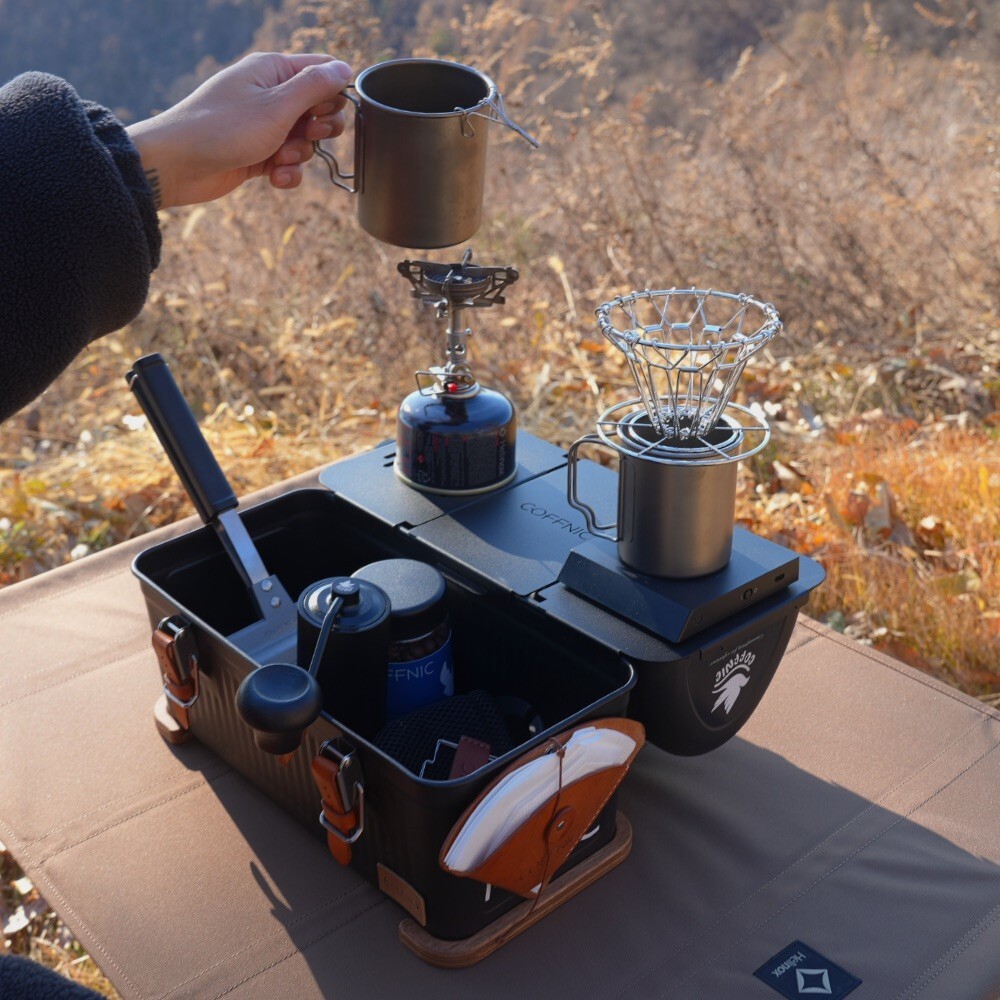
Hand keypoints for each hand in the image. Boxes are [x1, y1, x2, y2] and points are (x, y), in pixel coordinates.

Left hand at [126, 52, 352, 208]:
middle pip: (318, 109)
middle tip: (308, 135)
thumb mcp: (277, 105)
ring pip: (304, 140)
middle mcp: (270, 94)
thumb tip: (345, 68)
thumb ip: (314, 86)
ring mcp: (264, 125)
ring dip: (300, 155)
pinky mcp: (258, 153)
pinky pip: (288, 162)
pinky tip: (274, 179)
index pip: (321, 72)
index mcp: (273, 70)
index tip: (324, 113)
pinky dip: (287, 172)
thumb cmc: (224, 128)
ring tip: (279, 160)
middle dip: (320, 129)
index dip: (333, 95)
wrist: (178, 164)